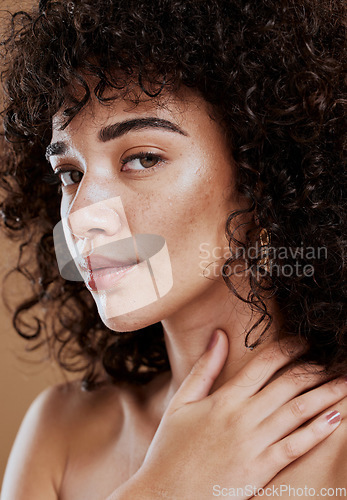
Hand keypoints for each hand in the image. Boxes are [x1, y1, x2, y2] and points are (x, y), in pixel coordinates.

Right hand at [111, 329, 345, 499]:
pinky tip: (337, 416)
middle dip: (314, 367)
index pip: (264, 364)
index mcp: (225, 398)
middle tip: (334, 356)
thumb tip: (220, 335)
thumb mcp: (181, 402)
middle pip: (288, 384)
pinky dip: (319, 430)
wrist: (166, 495)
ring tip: (344, 380)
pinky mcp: (262, 469)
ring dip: (325, 393)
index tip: (305, 341)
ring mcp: (255, 443)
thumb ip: (204, 368)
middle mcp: (244, 416)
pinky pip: (296, 445)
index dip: (288, 348)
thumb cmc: (170, 447)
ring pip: (298, 411)